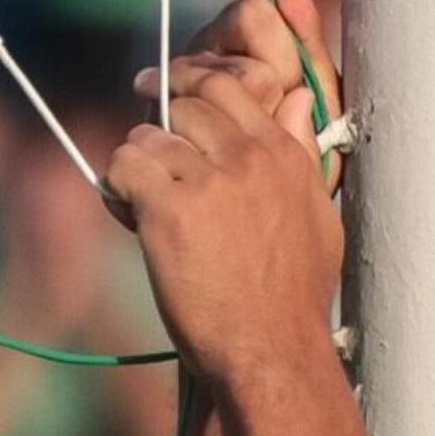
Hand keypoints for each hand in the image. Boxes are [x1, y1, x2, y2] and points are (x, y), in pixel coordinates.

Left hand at [110, 0, 346, 391]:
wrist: (273, 352)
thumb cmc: (296, 299)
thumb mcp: (318, 216)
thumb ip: (303, 152)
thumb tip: (298, 99)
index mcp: (281, 154)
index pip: (229, 85)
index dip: (190, 82)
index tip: (166, 88)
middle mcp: (246, 157)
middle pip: (185, 104)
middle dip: (160, 124)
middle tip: (147, 152)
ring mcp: (207, 180)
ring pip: (147, 136)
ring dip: (137, 164)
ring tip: (141, 201)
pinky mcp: (169, 210)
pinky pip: (124, 166)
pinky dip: (116, 185)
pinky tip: (128, 211)